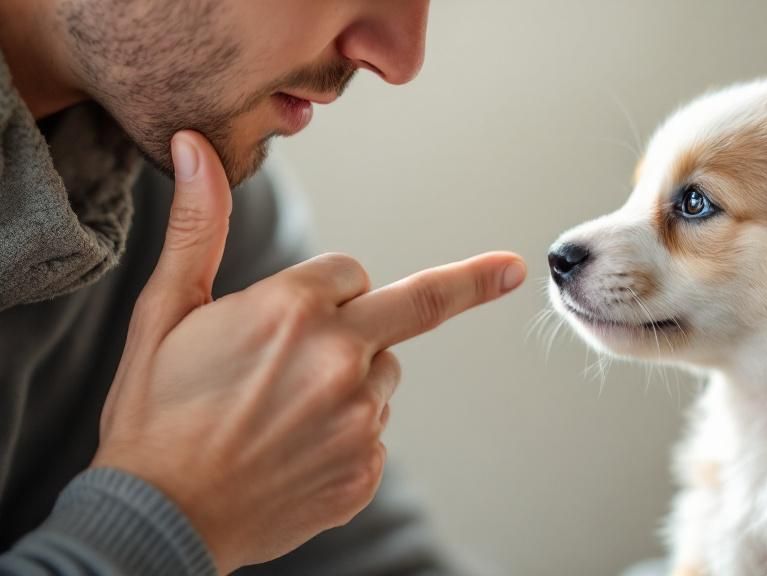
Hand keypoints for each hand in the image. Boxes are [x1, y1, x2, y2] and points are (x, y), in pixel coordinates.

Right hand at [92, 131, 525, 572]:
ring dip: (356, 377)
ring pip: (385, 373)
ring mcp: (360, 419)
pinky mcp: (367, 469)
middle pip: (415, 305)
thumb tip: (197, 151)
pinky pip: (376, 432)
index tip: (297, 310)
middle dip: (467, 282)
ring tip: (285, 412)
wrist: (159, 520)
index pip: (349, 271)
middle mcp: (340, 359)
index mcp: (292, 310)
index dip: (326, 289)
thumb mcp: (165, 313)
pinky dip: (349, 433)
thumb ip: (197, 228)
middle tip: (512, 269)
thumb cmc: (154, 416)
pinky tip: (297, 450)